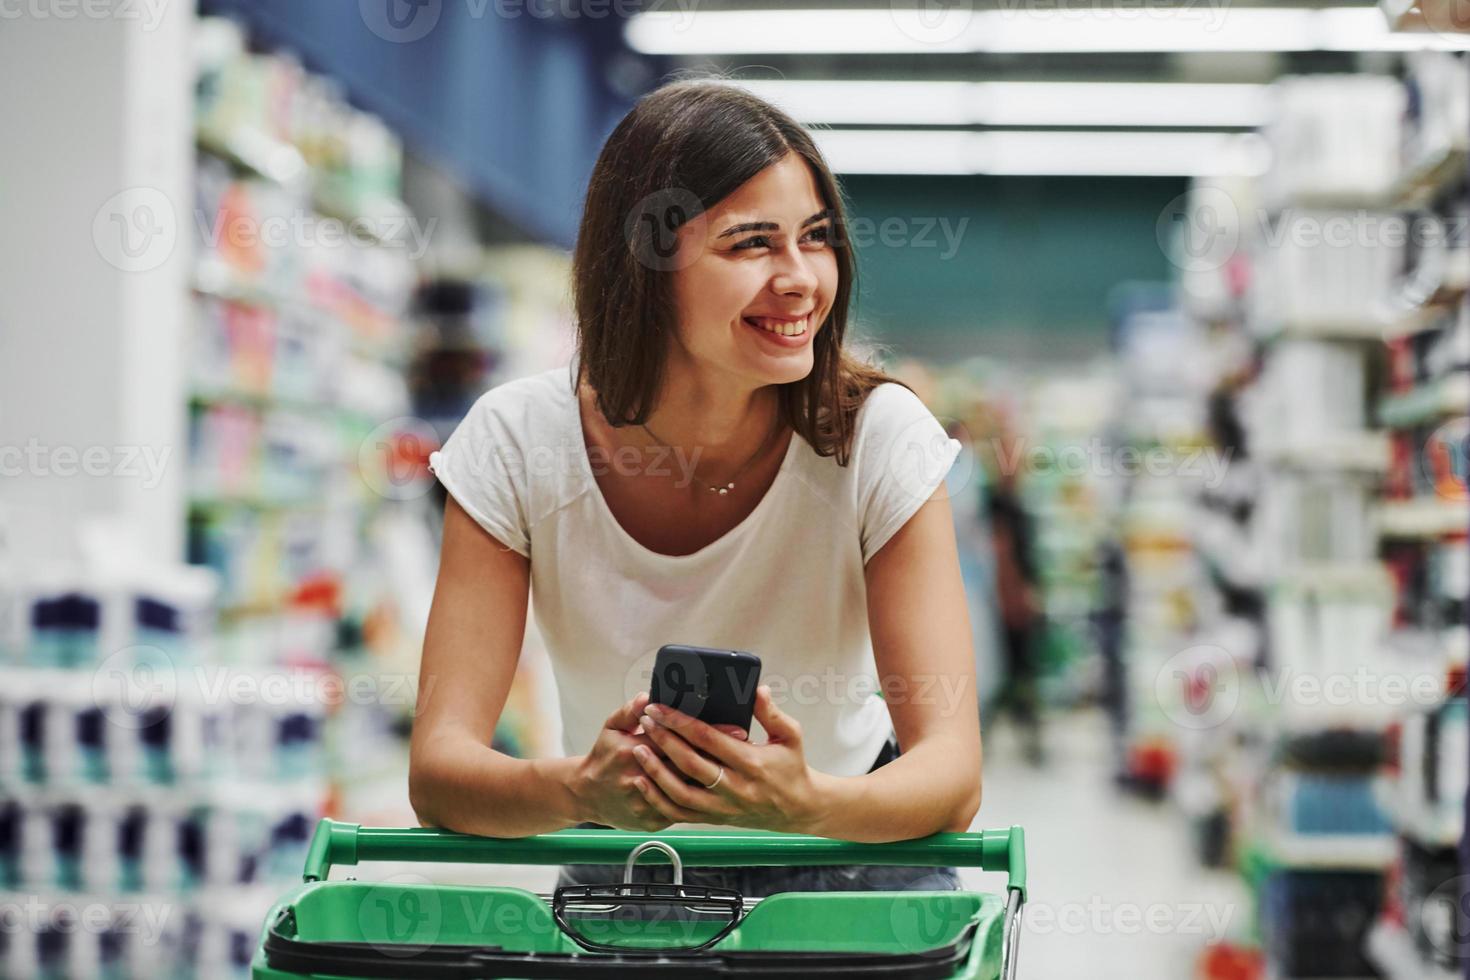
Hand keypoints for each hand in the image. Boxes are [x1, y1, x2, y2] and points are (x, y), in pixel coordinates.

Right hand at [570, 692, 746, 831]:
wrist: (586, 794)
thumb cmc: (604, 755)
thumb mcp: (611, 726)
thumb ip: (630, 710)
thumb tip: (647, 696)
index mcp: (632, 750)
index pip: (677, 739)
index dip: (707, 733)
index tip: (735, 728)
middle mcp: (640, 778)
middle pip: (687, 766)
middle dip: (719, 755)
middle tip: (745, 745)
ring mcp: (646, 803)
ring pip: (689, 792)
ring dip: (715, 780)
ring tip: (738, 767)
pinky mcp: (652, 821)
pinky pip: (682, 812)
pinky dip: (702, 801)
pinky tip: (720, 791)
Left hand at [631, 685, 822, 833]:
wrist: (797, 809)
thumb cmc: (791, 767)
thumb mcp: (790, 735)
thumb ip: (771, 712)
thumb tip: (758, 690)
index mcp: (751, 762)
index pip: (708, 739)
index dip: (680, 722)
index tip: (660, 708)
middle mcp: (734, 787)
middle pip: (690, 763)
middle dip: (663, 740)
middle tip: (645, 721)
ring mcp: (722, 806)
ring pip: (680, 792)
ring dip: (655, 771)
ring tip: (638, 749)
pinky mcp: (714, 818)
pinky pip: (680, 813)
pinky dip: (657, 800)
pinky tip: (642, 782)